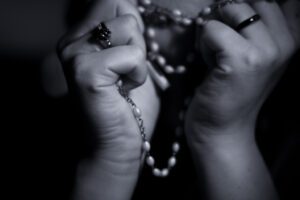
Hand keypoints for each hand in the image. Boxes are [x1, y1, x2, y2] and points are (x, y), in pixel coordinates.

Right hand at [57, 0, 158, 175]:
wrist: (118, 143)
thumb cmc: (129, 104)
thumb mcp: (133, 58)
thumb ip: (128, 29)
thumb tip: (129, 4)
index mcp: (82, 36)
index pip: (115, 2)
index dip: (134, 29)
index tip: (127, 57)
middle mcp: (72, 41)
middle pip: (123, 10)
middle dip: (137, 42)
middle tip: (126, 71)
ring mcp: (75, 54)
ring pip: (129, 27)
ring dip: (138, 58)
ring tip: (125, 81)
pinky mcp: (86, 71)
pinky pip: (132, 54)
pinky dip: (138, 74)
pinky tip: (124, 90)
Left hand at [185, 1, 295, 142]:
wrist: (223, 129)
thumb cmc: (232, 90)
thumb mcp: (253, 56)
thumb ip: (258, 28)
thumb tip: (237, 2)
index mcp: (293, 40)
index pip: (279, 1)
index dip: (250, 7)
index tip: (236, 26)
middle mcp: (285, 43)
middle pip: (254, 0)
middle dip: (229, 14)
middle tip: (222, 43)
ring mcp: (265, 52)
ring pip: (233, 8)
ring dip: (215, 28)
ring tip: (216, 53)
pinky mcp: (240, 60)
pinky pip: (212, 29)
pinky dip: (204, 43)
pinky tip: (209, 63)